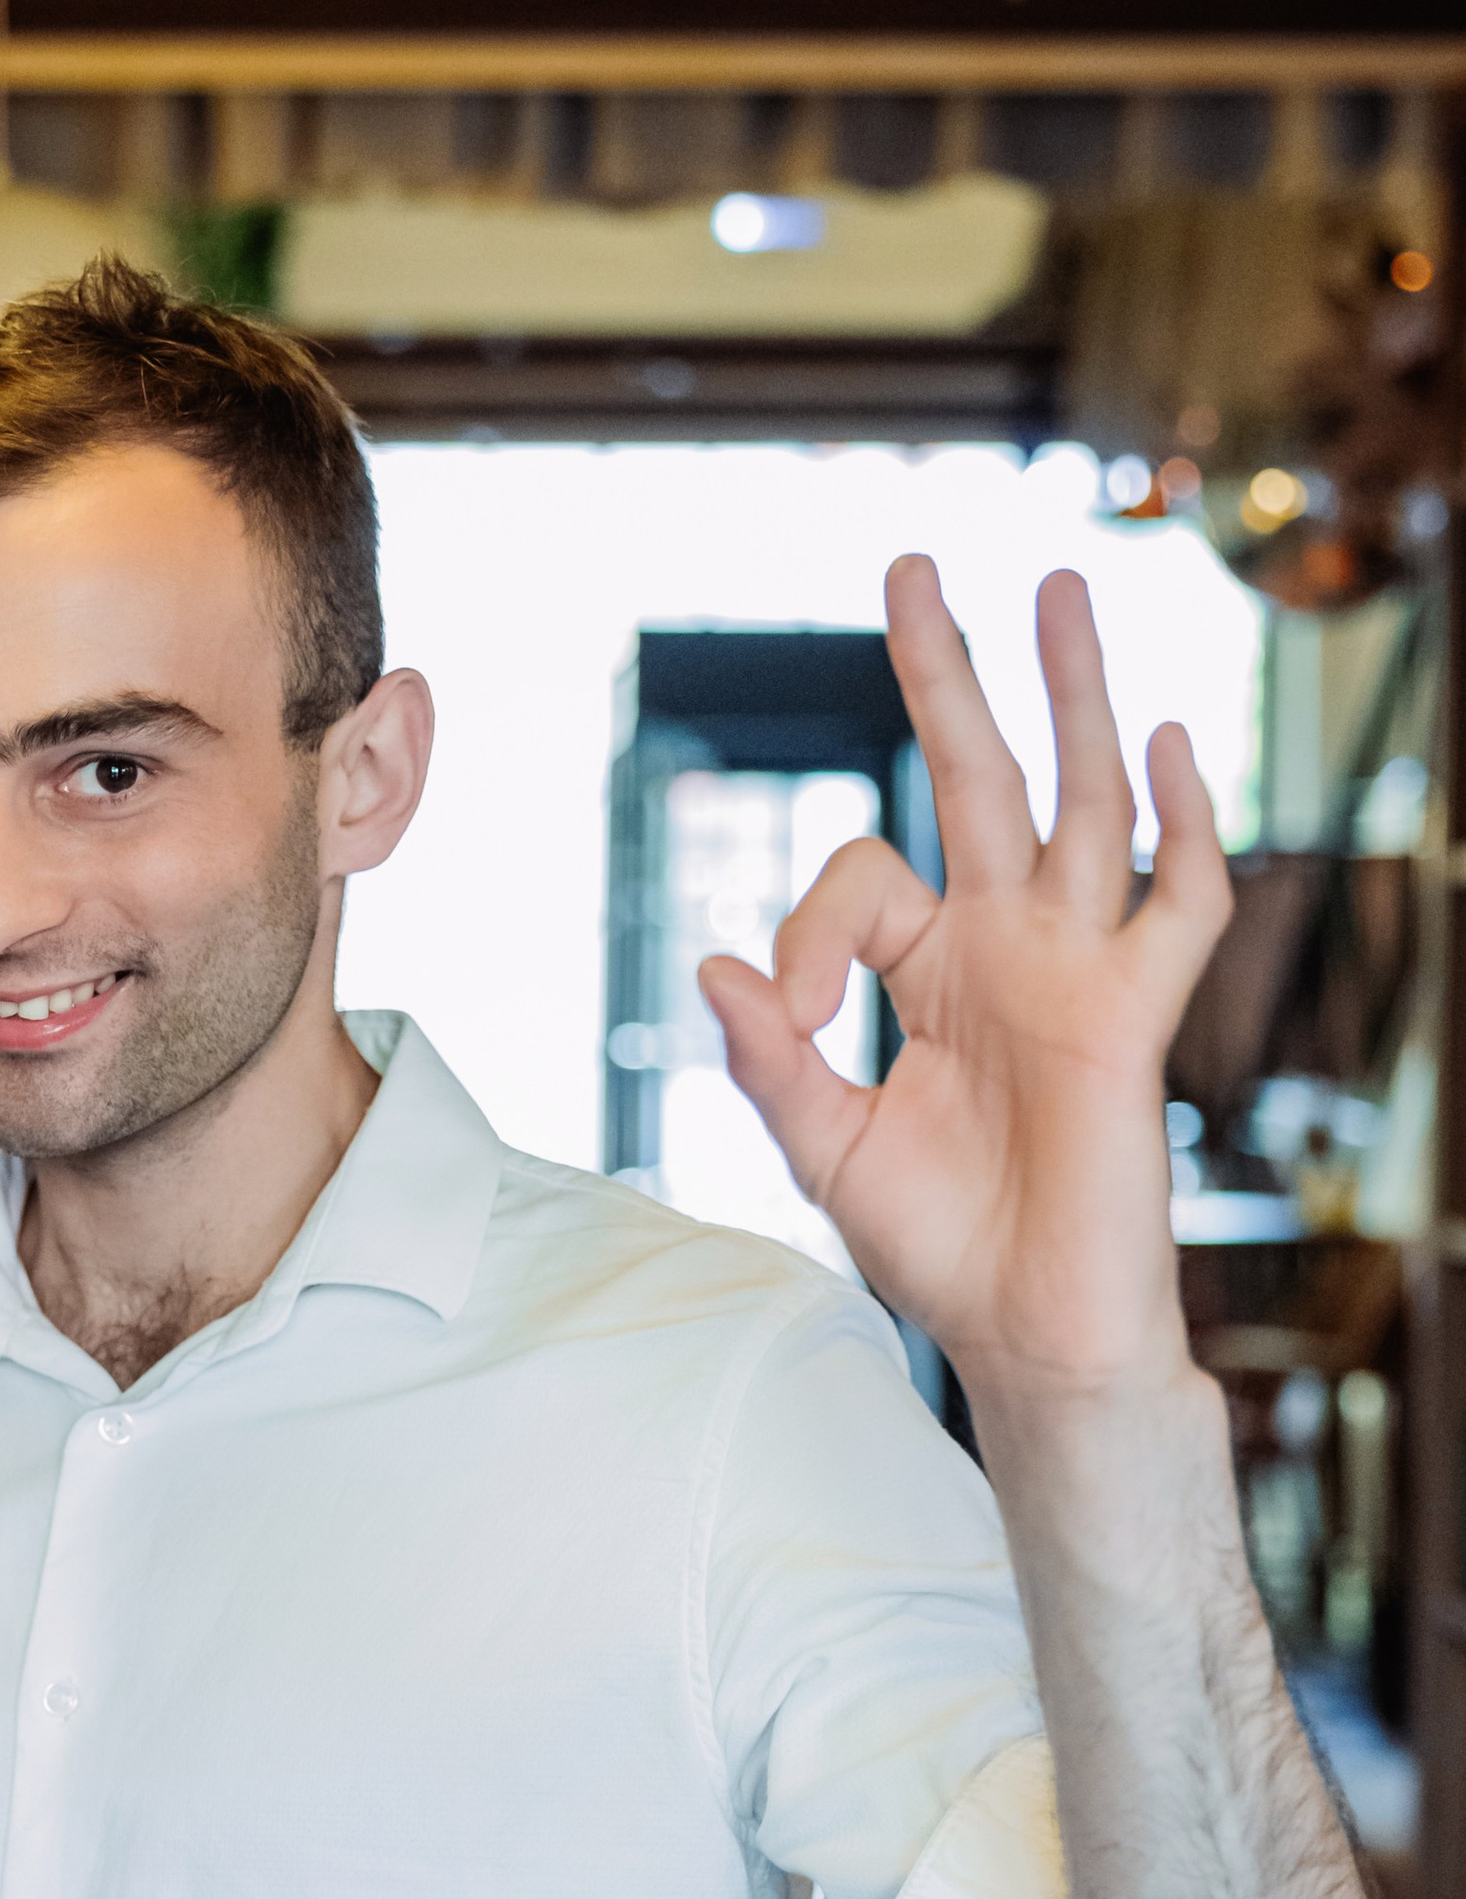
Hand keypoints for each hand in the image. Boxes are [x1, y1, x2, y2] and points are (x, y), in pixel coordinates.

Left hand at [699, 555, 1231, 1402]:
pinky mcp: (1137, 1016)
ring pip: (1084, 800)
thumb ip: (772, 1061)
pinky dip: (1185, 825)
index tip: (794, 1010)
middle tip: (913, 565)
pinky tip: (1174, 742)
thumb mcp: (824, 1148)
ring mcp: (1080, 969)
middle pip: (981, 774)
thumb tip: (712, 968)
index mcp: (931, 969)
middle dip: (948, 672)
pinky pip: (1179, 903)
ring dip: (1073, 695)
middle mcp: (1009, 947)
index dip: (807, 925)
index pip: (863, 876)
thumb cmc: (939, 1245)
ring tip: (1058, 590)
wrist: (1028, 1333)